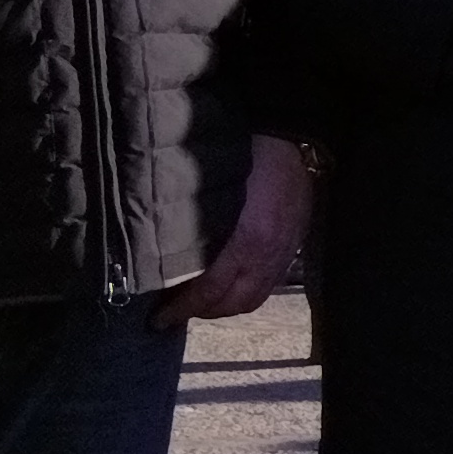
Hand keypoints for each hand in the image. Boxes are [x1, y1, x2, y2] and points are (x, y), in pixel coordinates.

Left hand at [161, 136, 311, 324]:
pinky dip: (247, 290)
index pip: (210, 291)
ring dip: (227, 305)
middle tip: (178, 311)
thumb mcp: (208, 192)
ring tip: (203, 300)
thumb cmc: (241, 156)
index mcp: (246, 241)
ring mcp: (285, 250)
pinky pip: (270, 282)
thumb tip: (164, 258)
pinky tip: (231, 281)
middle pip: (235, 303)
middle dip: (205, 312)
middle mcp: (268, 253)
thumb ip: (192, 227)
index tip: (158, 320)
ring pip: (255, 297)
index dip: (182, 309)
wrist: (286, 134)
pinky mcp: (294, 243)